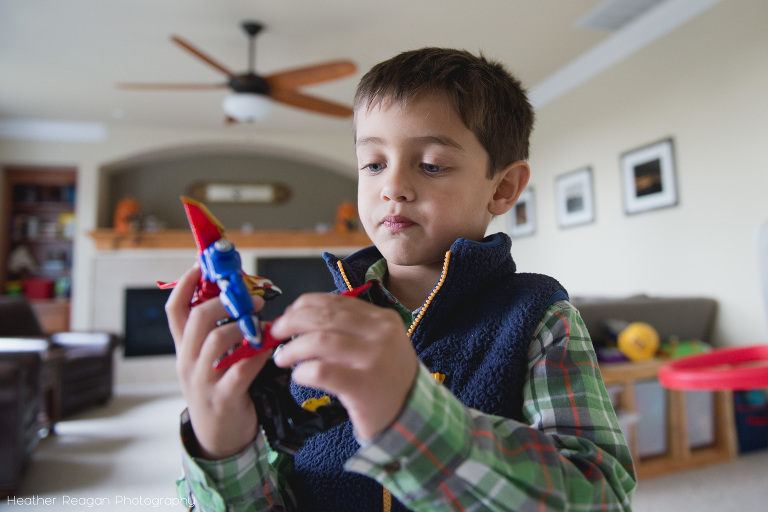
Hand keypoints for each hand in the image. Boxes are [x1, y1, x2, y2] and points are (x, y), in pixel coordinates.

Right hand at [166, 265, 271, 458]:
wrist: (218, 437)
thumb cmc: (219, 388)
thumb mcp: (209, 359)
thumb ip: (219, 331)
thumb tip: (241, 296)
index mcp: (184, 348)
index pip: (174, 309)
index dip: (186, 284)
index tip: (201, 265)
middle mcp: (187, 361)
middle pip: (197, 319)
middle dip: (224, 301)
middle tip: (250, 296)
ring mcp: (202, 381)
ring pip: (216, 341)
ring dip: (243, 326)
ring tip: (262, 323)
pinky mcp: (223, 398)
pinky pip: (241, 369)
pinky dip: (258, 354)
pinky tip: (269, 347)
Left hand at [270, 292, 418, 441]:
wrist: (413, 416)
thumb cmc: (388, 379)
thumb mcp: (379, 343)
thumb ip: (350, 327)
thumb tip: (302, 317)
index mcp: (383, 319)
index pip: (335, 302)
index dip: (304, 305)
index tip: (288, 315)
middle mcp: (381, 334)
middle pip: (324, 317)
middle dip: (292, 322)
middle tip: (276, 334)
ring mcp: (373, 359)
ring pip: (320, 341)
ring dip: (293, 348)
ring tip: (282, 358)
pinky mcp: (363, 386)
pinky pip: (322, 372)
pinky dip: (303, 372)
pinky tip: (299, 376)